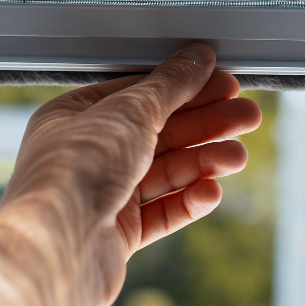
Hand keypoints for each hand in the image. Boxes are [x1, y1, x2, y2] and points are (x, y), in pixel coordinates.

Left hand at [0, 42, 261, 305]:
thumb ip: (171, 85)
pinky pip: (161, 212)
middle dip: (206, 124)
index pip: (140, 93)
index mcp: (76, 116)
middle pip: (159, 132)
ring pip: (165, 172)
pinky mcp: (117, 235)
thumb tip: (199, 56)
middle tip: (248, 117)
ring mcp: (102, 195)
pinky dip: (188, 200)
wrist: (56, 249)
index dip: (186, 87)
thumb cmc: (75, 171)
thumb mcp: (131, 112)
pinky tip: (212, 192)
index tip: (226, 83)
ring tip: (238, 158)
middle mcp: (87, 154)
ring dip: (204, 162)